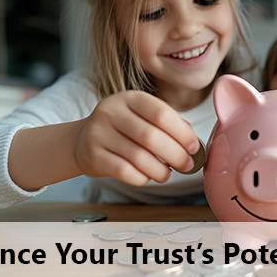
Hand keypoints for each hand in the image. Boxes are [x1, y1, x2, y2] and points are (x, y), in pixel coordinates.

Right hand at [74, 91, 198, 185]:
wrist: (83, 140)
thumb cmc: (124, 129)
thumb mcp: (143, 116)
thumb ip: (169, 124)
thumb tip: (193, 143)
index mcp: (130, 98)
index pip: (161, 113)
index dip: (182, 133)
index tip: (194, 147)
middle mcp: (111, 112)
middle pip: (150, 136)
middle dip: (175, 154)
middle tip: (187, 165)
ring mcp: (99, 133)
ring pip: (138, 157)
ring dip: (159, 170)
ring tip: (167, 174)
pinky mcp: (93, 156)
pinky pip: (124, 172)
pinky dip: (142, 178)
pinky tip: (147, 177)